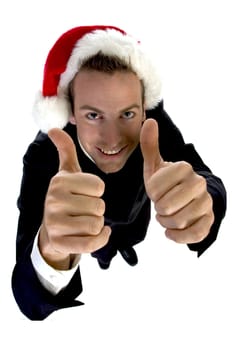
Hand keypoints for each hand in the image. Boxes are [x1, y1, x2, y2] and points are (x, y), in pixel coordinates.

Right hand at [39, 128, 110, 269]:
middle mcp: (54, 200)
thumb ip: (66, 150)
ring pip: (97, 224)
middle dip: (97, 210)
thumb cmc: (66, 197)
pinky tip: (98, 233)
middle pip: (99, 206)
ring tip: (84, 221)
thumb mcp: (67, 173)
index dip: (97, 192)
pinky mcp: (60, 242)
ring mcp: (55, 222)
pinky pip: (92, 242)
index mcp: (60, 181)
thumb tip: (54, 129)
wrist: (53, 229)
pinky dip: (101, 239)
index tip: (85, 194)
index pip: (99, 186)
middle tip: (83, 210)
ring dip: (97, 224)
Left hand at [140, 119, 213, 243]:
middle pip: (166, 206)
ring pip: (178, 221)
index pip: (155, 187)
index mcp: (184, 168)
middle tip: (161, 206)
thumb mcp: (155, 165)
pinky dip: (177, 236)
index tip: (156, 191)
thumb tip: (149, 121)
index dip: (151, 193)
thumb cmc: (166, 182)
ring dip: (166, 223)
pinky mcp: (209, 221)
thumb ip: (150, 145)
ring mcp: (206, 203)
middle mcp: (199, 183)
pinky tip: (171, 232)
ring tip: (166, 216)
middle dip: (158, 209)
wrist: (186, 199)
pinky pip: (192, 235)